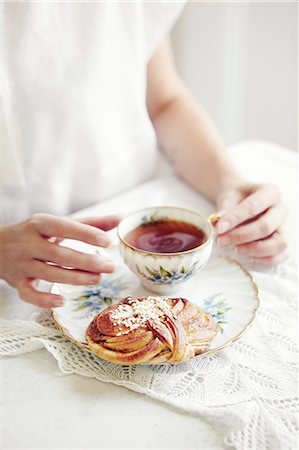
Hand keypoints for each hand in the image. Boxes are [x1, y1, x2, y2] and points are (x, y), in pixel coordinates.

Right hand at [0, 213, 119, 307]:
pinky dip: (44, 300)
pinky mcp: (17, 282)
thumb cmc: (34, 234)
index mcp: (40, 223)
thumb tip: (120, 218)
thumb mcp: (58, 224)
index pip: (64, 227)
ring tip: (98, 279)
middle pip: (59, 254)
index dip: (86, 235)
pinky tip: (62, 301)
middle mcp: (29, 243)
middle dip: (87, 262)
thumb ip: (89, 223)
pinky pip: (29, 293)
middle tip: (110, 267)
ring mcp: (22, 264)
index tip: (107, 242)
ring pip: (49, 273)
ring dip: (75, 278)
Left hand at [216, 183, 287, 265]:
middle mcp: (281, 209)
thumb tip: (218, 222)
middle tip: (222, 240)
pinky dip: (267, 260)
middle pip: (266, 226)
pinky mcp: (282, 241)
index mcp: (270, 192)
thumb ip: (225, 209)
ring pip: (279, 243)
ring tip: (236, 249)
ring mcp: (284, 226)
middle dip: (241, 236)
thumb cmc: (237, 198)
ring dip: (255, 249)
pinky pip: (283, 255)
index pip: (253, 206)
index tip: (220, 228)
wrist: (242, 200)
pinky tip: (249, 257)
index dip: (235, 219)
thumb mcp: (228, 197)